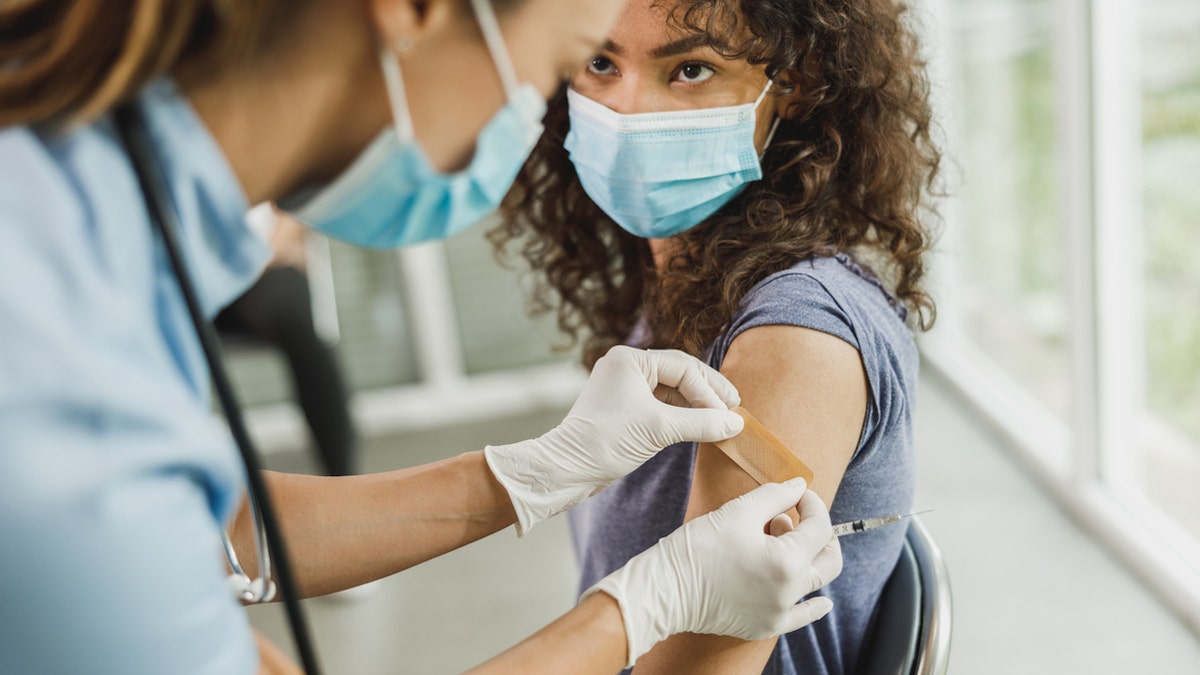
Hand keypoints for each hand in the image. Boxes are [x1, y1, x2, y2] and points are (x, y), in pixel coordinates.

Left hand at [485, 346, 744, 533]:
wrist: (566, 469)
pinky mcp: (624, 407)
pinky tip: (700, 425)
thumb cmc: (606, 442)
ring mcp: (624, 387)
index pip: (683, 367)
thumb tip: (736, 423)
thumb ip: (702, 423)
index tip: (729, 413)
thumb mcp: (660, 430)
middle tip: (735, 407)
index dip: (709, 391)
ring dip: (696, 404)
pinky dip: (682, 414)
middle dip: (708, 392)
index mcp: (630, 360)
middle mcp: (626, 367)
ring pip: (672, 389)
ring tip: (722, 419)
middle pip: (680, 373)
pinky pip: (661, 404)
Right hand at [585, 479, 842, 666]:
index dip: (812, 504)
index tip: (798, 493)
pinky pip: (800, 616)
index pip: (819, 527)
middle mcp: (790, 591)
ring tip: (781, 540)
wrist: (665, 589)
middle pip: (828, 558)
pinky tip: (822, 602)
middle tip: (802, 516)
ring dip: (809, 558)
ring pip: (815, 584)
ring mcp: (779, 613)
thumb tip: (799, 485)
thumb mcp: (739, 511)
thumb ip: (776, 495)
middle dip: (820, 532)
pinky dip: (813, 606)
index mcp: (787, 561)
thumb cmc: (698, 548)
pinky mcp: (765, 626)